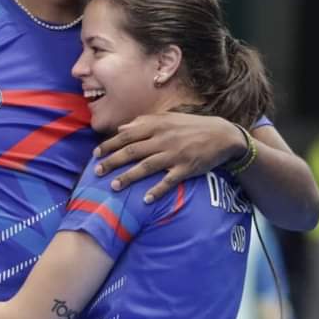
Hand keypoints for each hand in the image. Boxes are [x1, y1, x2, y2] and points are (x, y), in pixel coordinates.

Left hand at [93, 112, 245, 202]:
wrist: (222, 135)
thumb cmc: (191, 126)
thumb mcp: (167, 118)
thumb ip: (143, 123)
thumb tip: (121, 129)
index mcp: (156, 126)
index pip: (127, 135)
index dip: (109, 145)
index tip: (96, 153)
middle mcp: (163, 139)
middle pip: (132, 151)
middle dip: (112, 161)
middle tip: (97, 172)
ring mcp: (174, 155)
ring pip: (146, 167)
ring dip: (128, 177)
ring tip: (114, 186)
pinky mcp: (186, 169)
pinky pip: (169, 181)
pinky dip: (157, 191)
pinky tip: (145, 200)